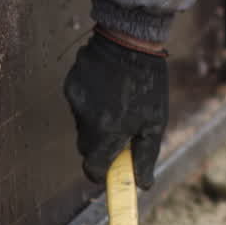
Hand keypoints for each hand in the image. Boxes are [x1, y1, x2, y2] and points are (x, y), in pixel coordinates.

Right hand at [63, 29, 168, 187]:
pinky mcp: (70, 85)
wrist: (131, 39)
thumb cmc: (148, 83)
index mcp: (108, 132)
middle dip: (100, 146)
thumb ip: (146, 156)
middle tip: (120, 131)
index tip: (109, 172)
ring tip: (116, 100)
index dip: (100, 174)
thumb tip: (143, 184)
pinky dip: (90, 102)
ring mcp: (75, 101)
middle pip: (86, 148)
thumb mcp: (155, 122)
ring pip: (82, 125)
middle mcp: (86, 119)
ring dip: (96, 121)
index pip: (93, 168)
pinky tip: (106, 86)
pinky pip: (78, 104)